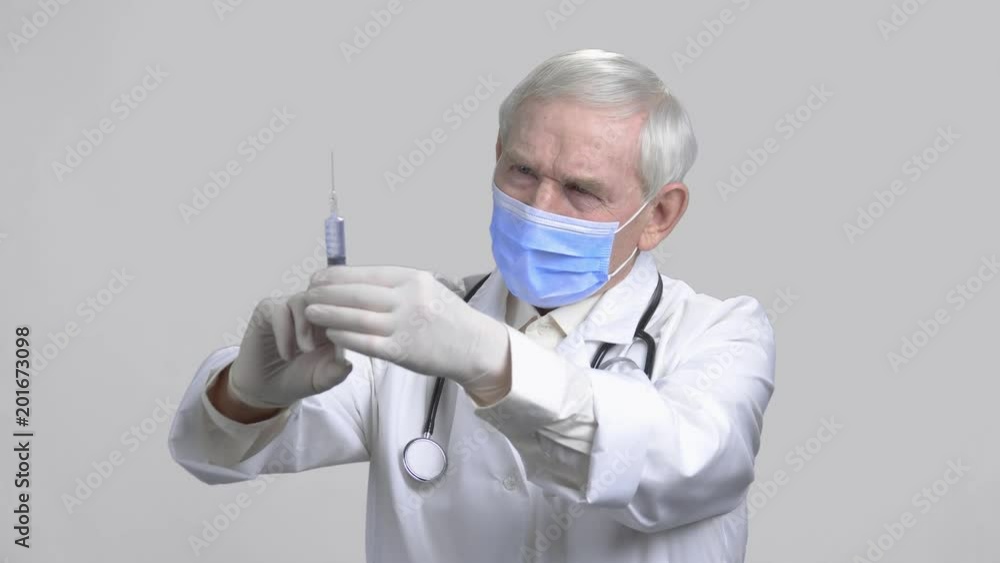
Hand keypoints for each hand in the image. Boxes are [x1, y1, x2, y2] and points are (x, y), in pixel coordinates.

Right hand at [226, 293, 353, 408]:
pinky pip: (278, 310)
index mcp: (333, 319)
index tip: (347, 340)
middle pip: (326, 296)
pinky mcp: (267, 310)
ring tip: (307, 350)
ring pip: (303, 299)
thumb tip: (348, 364)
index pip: (345, 307)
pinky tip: (287, 355)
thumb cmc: (299, 378)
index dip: (348, 320)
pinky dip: (284, 332)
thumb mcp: (322, 379)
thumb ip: (336, 372)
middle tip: (327, 344)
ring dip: (306, 326)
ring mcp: (290, 307)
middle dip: (329, 319)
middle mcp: (313, 308)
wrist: (266, 388)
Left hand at [303, 266, 510, 401]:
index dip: (337, 275)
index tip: (319, 277)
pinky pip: (365, 343)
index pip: (366, 274)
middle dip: (327, 293)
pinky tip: (331, 335)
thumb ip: (394, 285)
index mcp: (413, 279)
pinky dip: (344, 337)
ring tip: (310, 313)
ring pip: (357, 318)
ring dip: (329, 315)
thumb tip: (355, 281)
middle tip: (308, 293)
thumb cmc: (447, 317)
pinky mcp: (402, 352)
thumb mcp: (427, 288)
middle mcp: (409, 299)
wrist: (473, 346)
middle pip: (357, 294)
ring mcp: (405, 326)